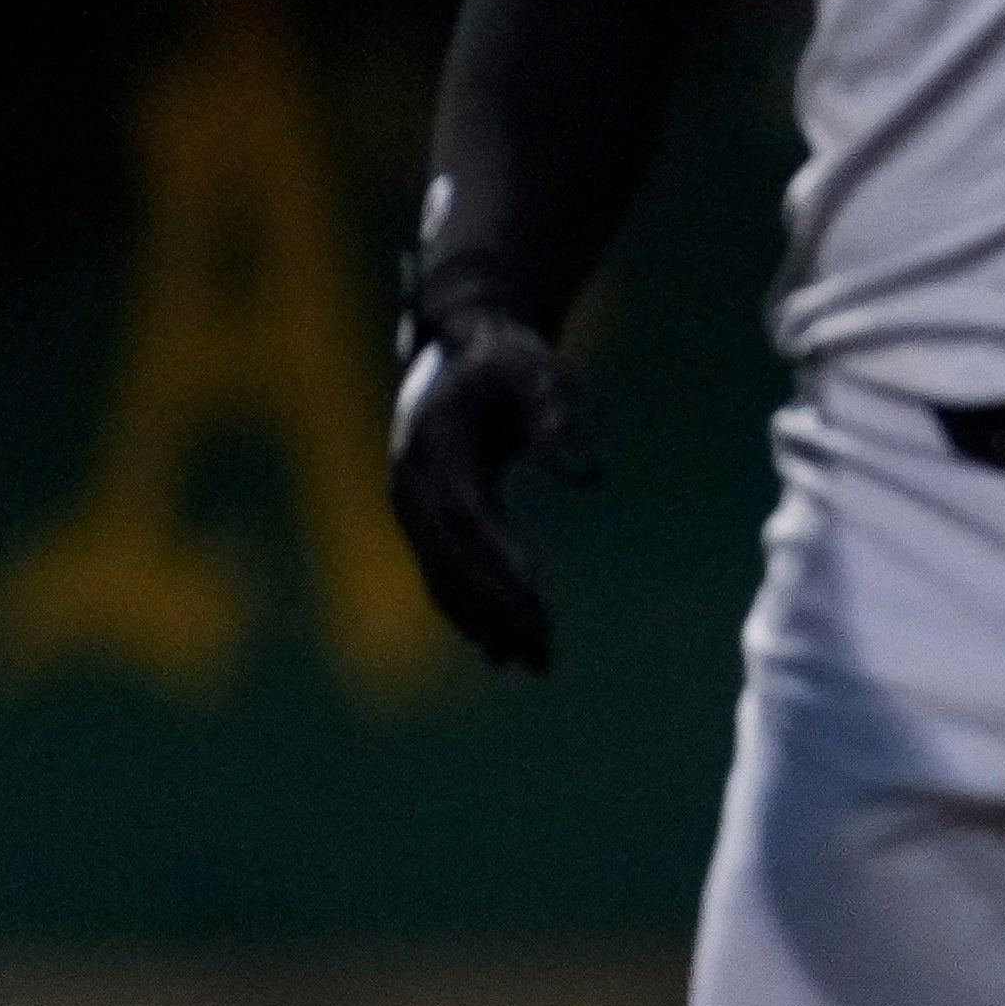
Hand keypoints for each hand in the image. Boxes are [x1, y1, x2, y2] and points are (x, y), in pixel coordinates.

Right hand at [383, 297, 592, 675]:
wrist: (462, 340)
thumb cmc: (509, 357)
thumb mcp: (542, 374)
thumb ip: (563, 420)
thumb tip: (593, 477)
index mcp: (434, 450)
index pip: (469, 527)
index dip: (500, 573)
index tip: (538, 613)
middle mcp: (412, 483)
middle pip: (451, 564)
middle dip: (494, 613)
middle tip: (542, 658)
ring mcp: (413, 502)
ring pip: (443, 577)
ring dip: (482, 623)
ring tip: (531, 664)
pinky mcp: (427, 512)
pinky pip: (443, 572)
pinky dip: (470, 609)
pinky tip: (500, 646)